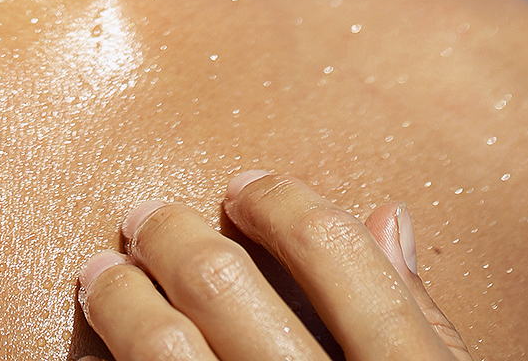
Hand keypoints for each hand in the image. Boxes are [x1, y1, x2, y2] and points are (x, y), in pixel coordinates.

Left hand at [79, 172, 469, 357]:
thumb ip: (427, 325)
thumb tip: (385, 212)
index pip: (334, 250)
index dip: (280, 203)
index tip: (242, 185)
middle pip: (226, 291)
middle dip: (175, 239)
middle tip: (146, 218)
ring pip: (167, 356)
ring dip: (122, 304)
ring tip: (100, 277)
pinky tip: (100, 356)